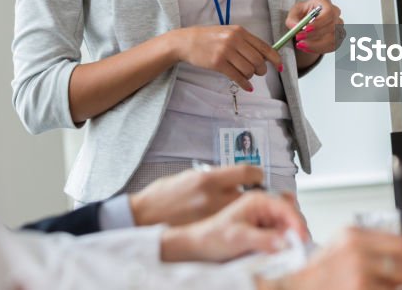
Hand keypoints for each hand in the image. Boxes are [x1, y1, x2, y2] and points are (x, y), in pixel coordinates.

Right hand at [130, 165, 264, 225]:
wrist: (144, 217)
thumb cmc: (163, 195)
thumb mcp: (188, 177)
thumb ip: (211, 177)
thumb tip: (230, 177)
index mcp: (207, 179)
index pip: (247, 173)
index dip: (257, 173)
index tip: (257, 175)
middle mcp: (213, 198)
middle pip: (250, 194)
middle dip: (254, 193)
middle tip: (253, 193)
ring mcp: (212, 216)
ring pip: (243, 211)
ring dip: (245, 208)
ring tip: (240, 207)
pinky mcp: (209, 230)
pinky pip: (230, 223)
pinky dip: (233, 220)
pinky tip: (228, 219)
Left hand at [160, 191, 307, 262]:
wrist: (198, 245)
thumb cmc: (212, 236)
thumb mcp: (238, 238)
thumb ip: (263, 239)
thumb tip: (285, 241)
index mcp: (256, 198)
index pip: (287, 206)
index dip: (297, 222)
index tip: (302, 239)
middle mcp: (261, 203)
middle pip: (290, 213)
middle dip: (296, 230)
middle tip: (297, 247)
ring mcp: (262, 214)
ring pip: (287, 223)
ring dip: (290, 235)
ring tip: (288, 249)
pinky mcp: (262, 225)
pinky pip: (279, 231)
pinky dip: (283, 240)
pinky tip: (279, 248)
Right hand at [168, 25, 281, 90]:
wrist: (187, 41)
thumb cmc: (209, 38)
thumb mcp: (229, 33)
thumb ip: (246, 42)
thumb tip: (265, 56)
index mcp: (240, 31)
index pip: (264, 46)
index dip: (275, 59)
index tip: (280, 67)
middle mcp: (234, 40)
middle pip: (258, 60)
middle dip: (261, 70)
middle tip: (258, 72)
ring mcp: (225, 51)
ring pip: (248, 69)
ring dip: (251, 76)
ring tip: (246, 76)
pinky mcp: (218, 63)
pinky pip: (237, 77)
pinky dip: (244, 84)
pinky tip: (247, 87)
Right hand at [260, 227, 401, 289]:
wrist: (298, 288)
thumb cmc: (318, 273)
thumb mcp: (339, 248)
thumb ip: (366, 245)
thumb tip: (399, 255)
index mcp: (353, 234)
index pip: (396, 238)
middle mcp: (357, 249)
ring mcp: (359, 270)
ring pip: (401, 277)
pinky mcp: (360, 288)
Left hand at [285, 0, 343, 55]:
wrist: (307, 22)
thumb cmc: (302, 14)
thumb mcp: (293, 13)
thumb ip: (292, 20)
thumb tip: (296, 27)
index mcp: (324, 3)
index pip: (328, 12)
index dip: (319, 22)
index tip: (306, 29)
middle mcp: (335, 13)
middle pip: (331, 26)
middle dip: (313, 35)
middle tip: (299, 38)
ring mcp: (339, 26)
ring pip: (332, 39)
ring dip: (315, 44)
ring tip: (301, 44)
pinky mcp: (339, 37)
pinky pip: (332, 46)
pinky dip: (319, 49)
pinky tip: (307, 48)